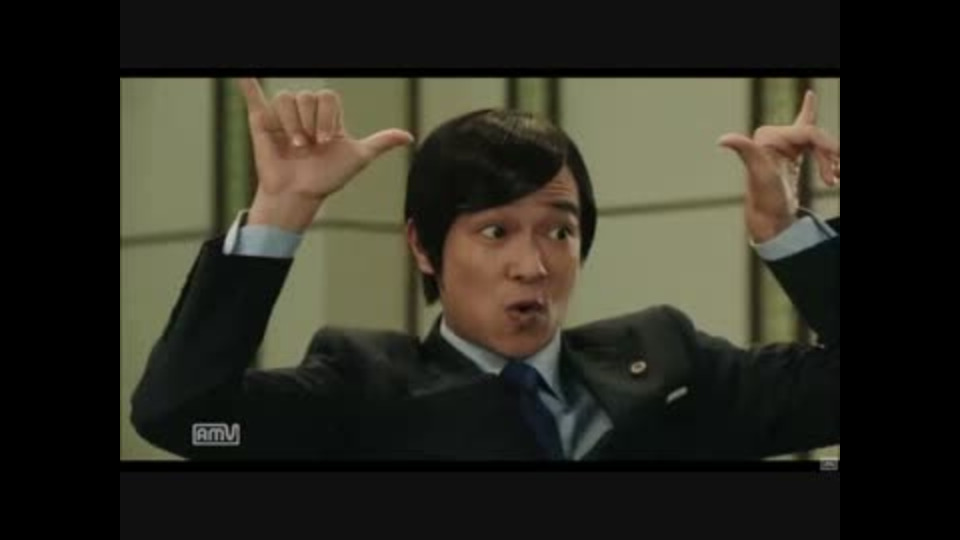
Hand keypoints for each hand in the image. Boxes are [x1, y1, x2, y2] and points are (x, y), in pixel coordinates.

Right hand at [238, 78, 413, 230]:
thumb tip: (409, 136)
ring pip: (286, 98)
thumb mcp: (358, 158)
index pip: (327, 97)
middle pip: (307, 96)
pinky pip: (254, 97)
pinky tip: (244, 74)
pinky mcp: (261, 122)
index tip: (328, 140)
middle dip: (311, 123)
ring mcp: (282, 116)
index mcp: (325, 115)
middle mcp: (304, 112)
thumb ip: (380, 142)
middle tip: (310, 146)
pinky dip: (247, 85)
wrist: (299, 194)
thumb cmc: (327, 178)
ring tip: (294, 145)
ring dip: (292, 124)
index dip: (328, 116)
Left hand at [718, 90, 839, 242]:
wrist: (768, 219)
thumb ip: (744, 150)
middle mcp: (773, 138)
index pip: (807, 132)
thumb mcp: (758, 173)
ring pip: (816, 141)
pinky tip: (812, 104)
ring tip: (834, 178)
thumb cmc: (764, 198)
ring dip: (829, 157)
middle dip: (828, 154)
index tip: (837, 162)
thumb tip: (722, 140)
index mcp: (767, 137)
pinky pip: (806, 134)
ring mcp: (782, 146)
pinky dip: (815, 124)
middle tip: (835, 177)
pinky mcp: (790, 155)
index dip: (825, 146)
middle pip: (814, 136)